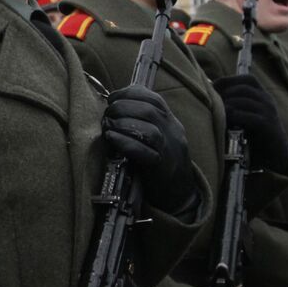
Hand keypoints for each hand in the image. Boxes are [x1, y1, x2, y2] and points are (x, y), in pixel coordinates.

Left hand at [103, 85, 195, 214]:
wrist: (180, 193)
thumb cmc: (161, 161)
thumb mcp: (157, 136)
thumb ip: (142, 120)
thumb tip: (114, 106)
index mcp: (170, 121)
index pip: (153, 98)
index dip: (129, 93)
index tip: (112, 98)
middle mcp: (173, 132)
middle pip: (149, 110)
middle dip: (123, 107)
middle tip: (107, 114)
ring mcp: (169, 150)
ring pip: (150, 130)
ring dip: (123, 123)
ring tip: (107, 126)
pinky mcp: (162, 168)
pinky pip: (145, 152)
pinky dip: (125, 143)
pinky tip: (112, 138)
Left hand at [213, 74, 287, 173]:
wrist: (274, 156)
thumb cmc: (254, 134)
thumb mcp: (244, 116)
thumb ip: (233, 105)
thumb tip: (210, 95)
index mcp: (262, 95)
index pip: (247, 79)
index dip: (229, 81)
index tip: (213, 87)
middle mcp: (267, 101)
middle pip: (244, 88)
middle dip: (225, 94)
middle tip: (214, 104)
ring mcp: (269, 112)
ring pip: (245, 101)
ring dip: (228, 105)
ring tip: (218, 113)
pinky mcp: (268, 126)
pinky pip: (251, 117)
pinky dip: (236, 117)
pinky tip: (227, 122)